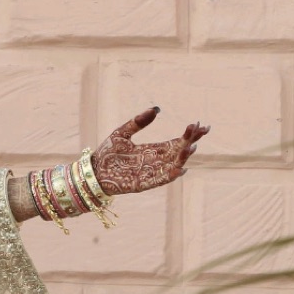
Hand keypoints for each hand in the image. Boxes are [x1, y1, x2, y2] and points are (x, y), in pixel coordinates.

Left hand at [92, 106, 208, 196]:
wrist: (92, 170)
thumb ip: (139, 121)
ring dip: (183, 157)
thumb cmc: (107, 153)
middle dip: (190, 142)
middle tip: (200, 131)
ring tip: (191, 146)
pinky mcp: (143, 184)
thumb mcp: (123, 132)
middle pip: (178, 152)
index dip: (189, 135)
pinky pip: (161, 180)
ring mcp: (151, 173)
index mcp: (153, 150)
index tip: (200, 125)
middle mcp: (155, 162)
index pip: (176, 142)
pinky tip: (181, 167)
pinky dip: (171, 175)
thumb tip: (157, 109)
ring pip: (173, 166)